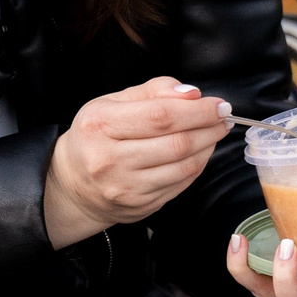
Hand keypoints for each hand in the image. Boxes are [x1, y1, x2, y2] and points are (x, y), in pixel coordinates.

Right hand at [45, 77, 234, 248]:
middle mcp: (109, 159)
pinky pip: (181, 184)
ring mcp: (125, 188)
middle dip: (209, 127)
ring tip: (214, 132)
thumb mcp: (112, 102)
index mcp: (101, 125)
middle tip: (223, 117)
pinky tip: (200, 152)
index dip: (199, 110)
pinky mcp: (139, 206)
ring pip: (184, 166)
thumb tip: (192, 93)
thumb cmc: (97, 135)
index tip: (219, 104)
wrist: (73, 183)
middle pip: (177, 143)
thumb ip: (153, 90)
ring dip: (208, 147)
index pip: (162, 116)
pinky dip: (198, 165)